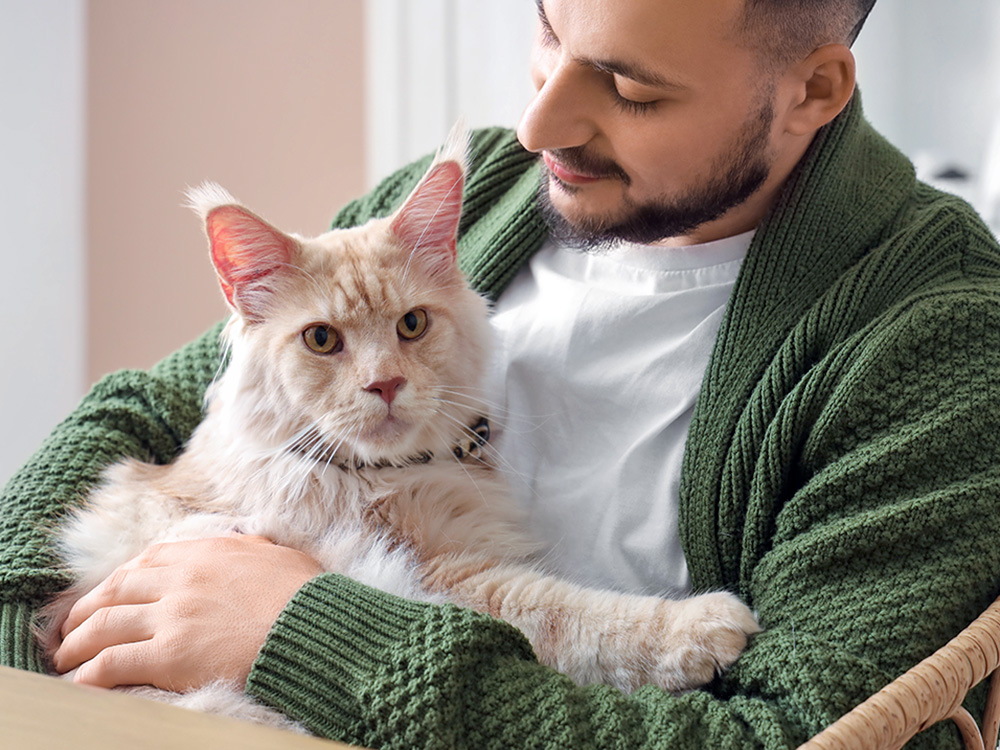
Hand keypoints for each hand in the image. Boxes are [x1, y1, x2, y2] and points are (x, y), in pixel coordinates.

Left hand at [53, 534, 323, 690]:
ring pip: (105, 625)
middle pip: (115, 590)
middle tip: (71, 627)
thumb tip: (249, 543)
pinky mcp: (170, 654)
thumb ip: (252, 548)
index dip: (118, 580)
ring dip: (78, 642)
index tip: (107, 595)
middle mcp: (181, 579)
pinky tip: (80, 682)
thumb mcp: (277, 556)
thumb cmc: (305, 596)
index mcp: (205, 553)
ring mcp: (173, 616)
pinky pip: (113, 662)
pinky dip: (90, 673)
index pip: (146, 561)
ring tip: (66, 657)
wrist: (313, 628)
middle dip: (86, 610)